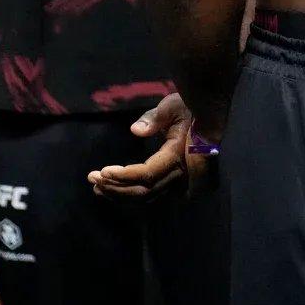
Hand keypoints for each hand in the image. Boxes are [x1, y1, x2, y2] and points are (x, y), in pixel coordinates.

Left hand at [87, 93, 211, 199]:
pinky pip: (153, 197)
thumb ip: (155, 118)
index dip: (123, 176)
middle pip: (144, 191)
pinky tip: (116, 191)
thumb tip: (135, 130)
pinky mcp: (177, 185)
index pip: (147, 174)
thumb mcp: (174, 106)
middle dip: (116, 187)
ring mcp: (181, 183)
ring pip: (147, 198)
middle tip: (92, 178)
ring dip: (121, 195)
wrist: (212, 118)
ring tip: (98, 188)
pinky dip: (133, 197)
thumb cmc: (192, 108)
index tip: (102, 171)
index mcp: (179, 156)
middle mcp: (181, 175)